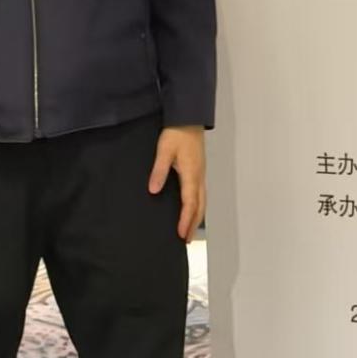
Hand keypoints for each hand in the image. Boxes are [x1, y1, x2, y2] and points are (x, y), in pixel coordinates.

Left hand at [149, 126, 205, 242]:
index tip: (182, 235)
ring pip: (202, 200)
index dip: (186, 220)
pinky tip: (192, 209)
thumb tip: (154, 190)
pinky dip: (198, 205)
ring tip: (190, 230)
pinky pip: (201, 193)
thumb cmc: (177, 133)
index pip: (190, 203)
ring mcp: (201, 173)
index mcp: (192, 174)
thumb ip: (159, 171)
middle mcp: (199, 176)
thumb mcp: (164, 151)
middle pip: (200, 206)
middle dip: (193, 224)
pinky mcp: (199, 170)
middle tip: (187, 240)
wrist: (188, 117)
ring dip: (197, 216)